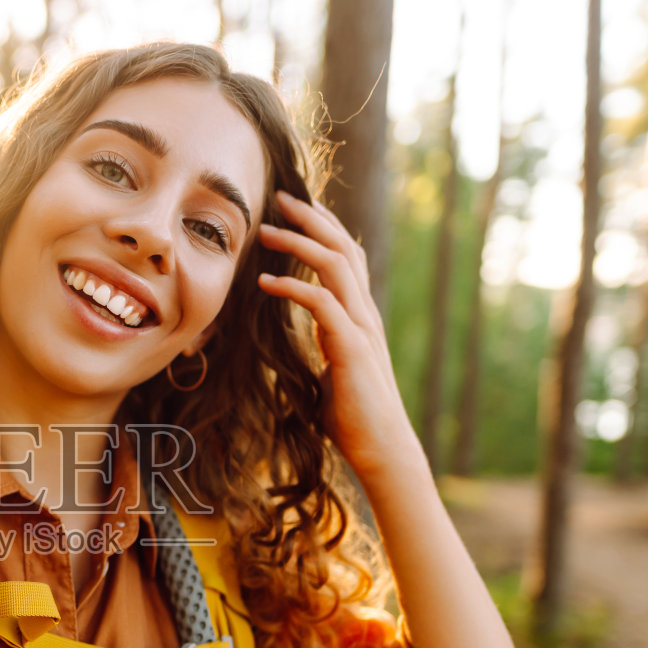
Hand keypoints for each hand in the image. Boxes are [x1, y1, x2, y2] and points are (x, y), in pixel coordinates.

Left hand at [255, 190, 424, 484]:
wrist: (382, 450)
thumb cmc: (354, 418)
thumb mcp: (332, 371)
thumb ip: (323, 347)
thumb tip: (302, 341)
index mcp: (360, 317)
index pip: (347, 258)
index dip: (323, 229)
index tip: (292, 211)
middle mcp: (365, 315)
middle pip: (344, 249)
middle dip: (312, 218)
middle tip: (280, 197)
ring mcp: (362, 329)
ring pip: (336, 267)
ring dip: (299, 243)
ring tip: (266, 230)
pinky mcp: (352, 349)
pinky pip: (323, 304)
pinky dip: (293, 287)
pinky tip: (265, 282)